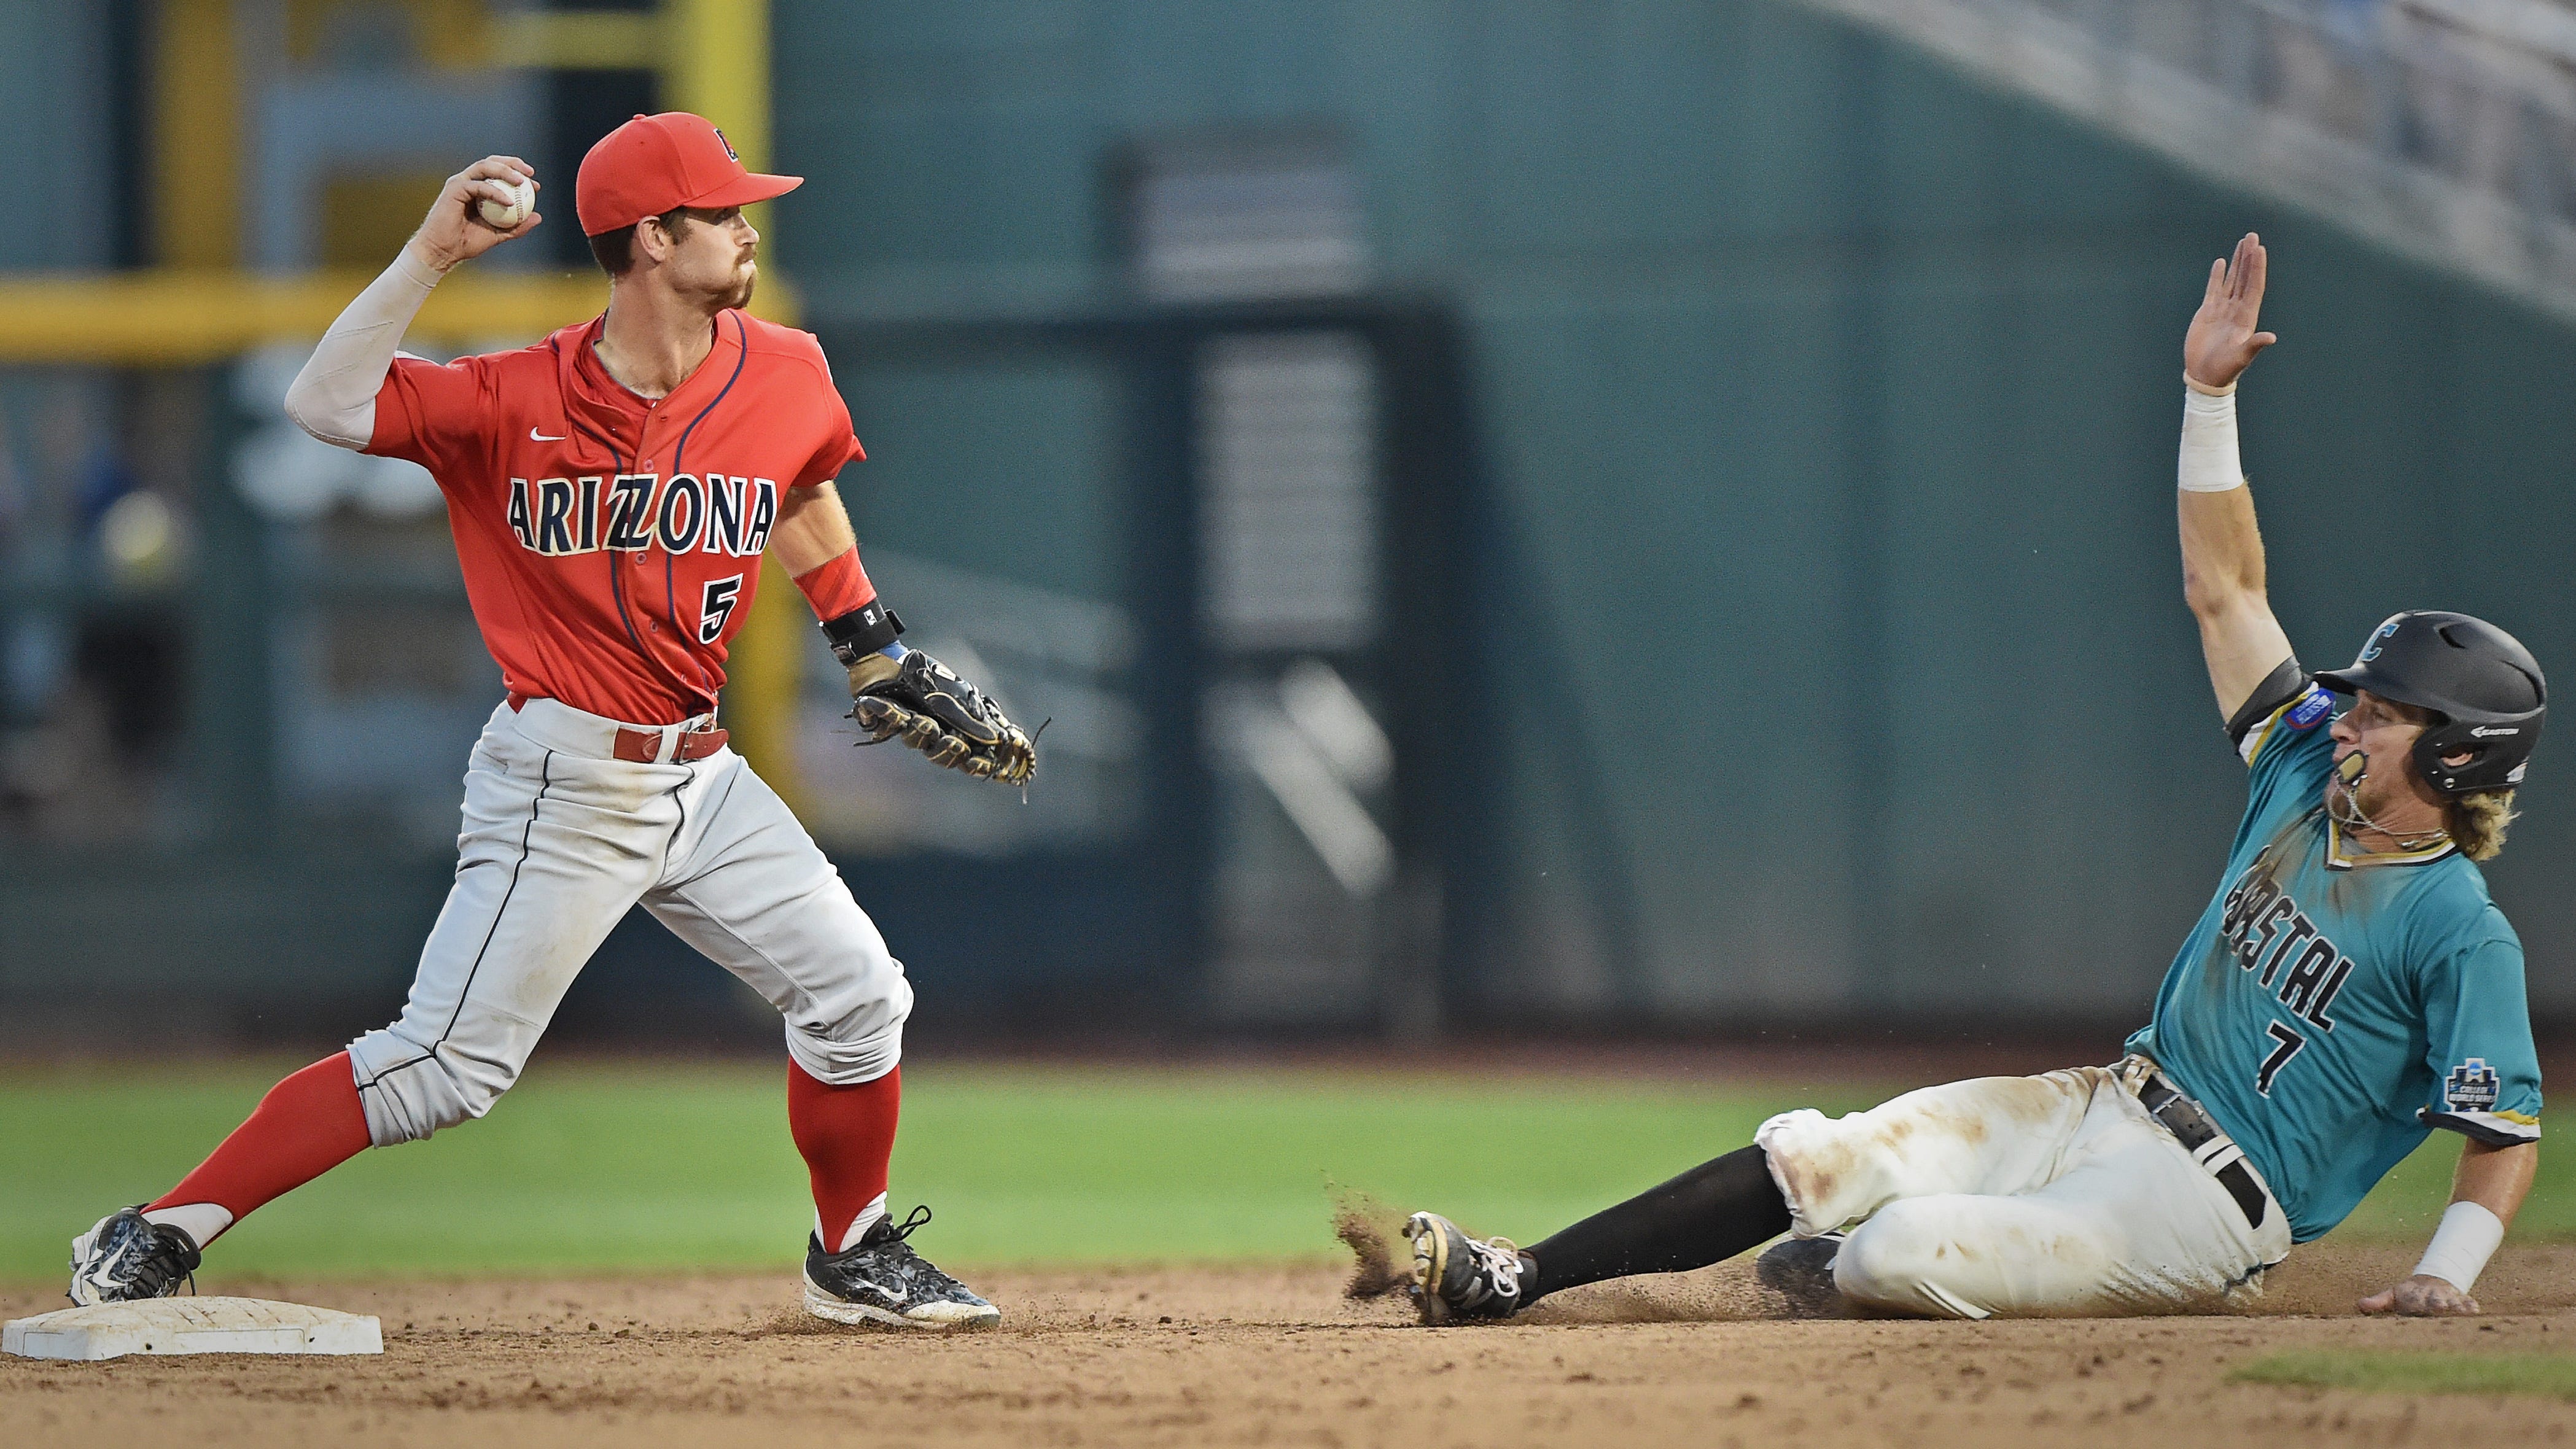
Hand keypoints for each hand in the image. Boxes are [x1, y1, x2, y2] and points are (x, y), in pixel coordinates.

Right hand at [406, 156, 541, 273]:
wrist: (444, 251)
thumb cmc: (467, 243)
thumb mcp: (498, 235)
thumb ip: (517, 226)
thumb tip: (538, 217)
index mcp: (478, 189)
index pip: (499, 173)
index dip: (518, 174)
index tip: (536, 185)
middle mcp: (468, 182)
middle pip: (492, 162)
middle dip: (513, 163)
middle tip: (531, 173)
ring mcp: (460, 183)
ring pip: (485, 167)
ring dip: (505, 170)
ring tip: (522, 181)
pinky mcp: (454, 189)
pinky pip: (479, 186)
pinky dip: (495, 192)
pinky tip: (510, 201)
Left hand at [847, 650, 1036, 786]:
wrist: (894, 659)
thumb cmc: (930, 676)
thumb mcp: (959, 696)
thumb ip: (975, 721)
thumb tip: (999, 741)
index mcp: (956, 728)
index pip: (971, 755)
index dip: (977, 764)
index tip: (982, 765)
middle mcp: (935, 731)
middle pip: (944, 757)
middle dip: (949, 752)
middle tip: (954, 744)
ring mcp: (912, 727)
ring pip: (918, 743)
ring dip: (921, 733)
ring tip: (923, 722)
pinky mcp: (888, 720)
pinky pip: (890, 725)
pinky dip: (886, 714)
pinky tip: (886, 707)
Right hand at [2183, 232, 2276, 389]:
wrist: (2205, 375)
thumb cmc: (2225, 368)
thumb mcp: (2241, 357)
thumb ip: (2254, 345)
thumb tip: (2271, 337)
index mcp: (2247, 316)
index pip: (2254, 286)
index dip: (2257, 268)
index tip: (2259, 250)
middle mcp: (2237, 309)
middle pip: (2245, 277)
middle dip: (2249, 257)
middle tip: (2252, 237)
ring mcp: (2223, 309)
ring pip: (2232, 280)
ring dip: (2237, 262)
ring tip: (2242, 243)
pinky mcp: (2207, 312)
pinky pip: (2214, 289)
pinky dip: (2218, 276)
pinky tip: (2221, 262)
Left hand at [2357, 1273, 2479, 1315]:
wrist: (2430, 1281)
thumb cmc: (2408, 1295)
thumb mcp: (2392, 1296)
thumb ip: (2378, 1301)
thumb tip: (2360, 1305)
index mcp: (2414, 1298)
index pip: (2413, 1302)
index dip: (2414, 1304)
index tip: (2415, 1307)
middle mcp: (2431, 1297)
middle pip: (2434, 1301)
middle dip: (2436, 1304)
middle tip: (2439, 1307)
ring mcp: (2447, 1298)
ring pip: (2452, 1301)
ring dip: (2456, 1305)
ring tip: (2462, 1310)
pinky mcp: (2459, 1299)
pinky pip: (2466, 1301)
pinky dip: (2470, 1304)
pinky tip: (2476, 1309)